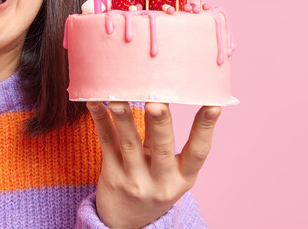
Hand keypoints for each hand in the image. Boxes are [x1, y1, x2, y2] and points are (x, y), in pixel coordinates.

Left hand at [86, 101, 220, 227]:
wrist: (126, 222)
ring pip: (129, 144)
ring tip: (118, 98)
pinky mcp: (112, 175)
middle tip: (156, 101)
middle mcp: (161, 181)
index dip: (206, 128)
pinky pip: (107, 144)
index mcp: (183, 177)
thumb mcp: (168, 170)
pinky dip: (101, 122)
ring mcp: (134, 179)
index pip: (199, 152)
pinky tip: (94, 103)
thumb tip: (162, 92)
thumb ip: (162, 136)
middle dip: (160, 122)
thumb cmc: (153, 184)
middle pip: (162, 147)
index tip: (213, 105)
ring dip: (123, 118)